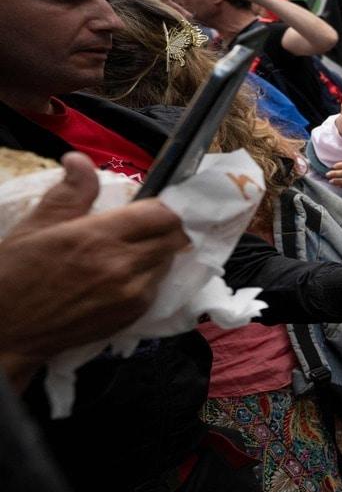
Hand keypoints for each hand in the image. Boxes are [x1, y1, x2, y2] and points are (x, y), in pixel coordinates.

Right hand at [0, 153, 187, 387]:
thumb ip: (70, 193)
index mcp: (98, 236)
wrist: (7, 330)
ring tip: (134, 249)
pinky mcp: (133, 314)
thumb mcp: (36, 227)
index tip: (159, 204)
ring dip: (159, 252)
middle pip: (175, 237)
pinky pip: (158, 286)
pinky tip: (126, 273)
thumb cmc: (15, 275)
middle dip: (169, 227)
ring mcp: (132, 293)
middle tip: (151, 224)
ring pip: (168, 261)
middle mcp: (123, 265)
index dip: (168, 206)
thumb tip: (80, 160)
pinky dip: (150, 276)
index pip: (162, 214)